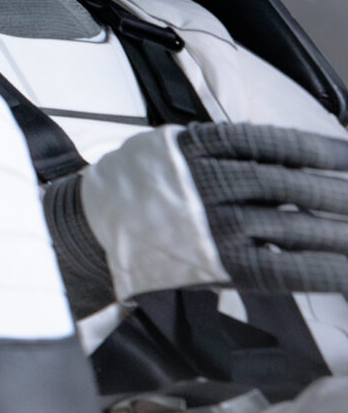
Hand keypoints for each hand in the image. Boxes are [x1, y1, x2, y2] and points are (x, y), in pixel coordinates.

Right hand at [62, 122, 347, 307]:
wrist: (89, 228)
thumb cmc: (138, 188)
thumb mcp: (173, 149)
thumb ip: (224, 154)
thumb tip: (292, 166)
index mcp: (196, 147)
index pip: (272, 143)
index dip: (319, 149)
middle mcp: (205, 183)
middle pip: (288, 184)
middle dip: (337, 193)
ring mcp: (211, 227)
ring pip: (291, 226)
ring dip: (339, 231)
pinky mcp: (216, 265)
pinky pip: (282, 266)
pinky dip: (322, 268)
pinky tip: (345, 268)